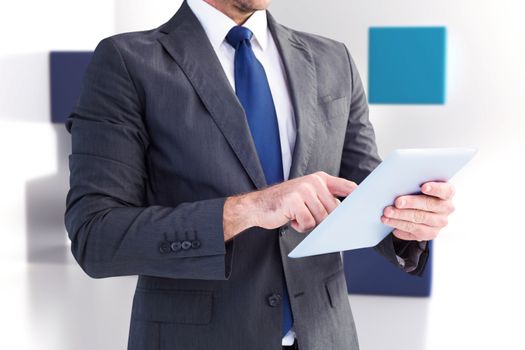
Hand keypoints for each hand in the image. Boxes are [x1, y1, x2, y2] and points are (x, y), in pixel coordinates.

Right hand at [223, 171, 356, 240]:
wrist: (257, 206)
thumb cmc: (285, 204)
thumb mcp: (307, 195)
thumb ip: (325, 199)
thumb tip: (346, 214)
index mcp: (320, 178)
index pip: (348, 186)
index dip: (359, 197)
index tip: (367, 206)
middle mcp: (314, 181)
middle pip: (334, 209)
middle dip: (323, 219)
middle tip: (306, 216)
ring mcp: (304, 190)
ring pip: (321, 218)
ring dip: (310, 223)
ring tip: (296, 216)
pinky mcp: (295, 201)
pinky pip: (308, 222)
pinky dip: (300, 226)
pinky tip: (290, 219)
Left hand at [381, 181, 455, 241]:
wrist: (421, 209)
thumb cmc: (419, 193)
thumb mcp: (419, 186)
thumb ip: (414, 184)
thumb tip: (397, 184)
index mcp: (447, 193)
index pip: (445, 190)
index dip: (435, 188)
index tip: (423, 187)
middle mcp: (446, 208)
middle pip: (429, 205)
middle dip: (410, 203)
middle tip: (397, 203)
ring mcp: (439, 223)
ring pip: (419, 220)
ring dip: (401, 217)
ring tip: (387, 214)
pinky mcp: (431, 234)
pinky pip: (415, 232)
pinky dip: (401, 228)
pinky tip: (392, 225)